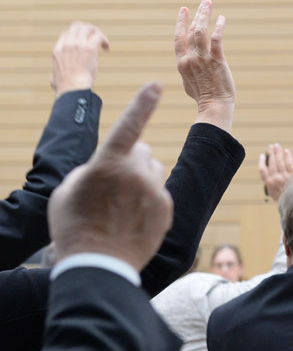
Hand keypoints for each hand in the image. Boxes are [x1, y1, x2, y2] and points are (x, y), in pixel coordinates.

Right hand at [48, 83, 172, 270]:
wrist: (100, 265)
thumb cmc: (74, 226)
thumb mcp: (68, 191)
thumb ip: (91, 169)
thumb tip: (110, 164)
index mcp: (108, 164)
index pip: (129, 126)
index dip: (142, 103)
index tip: (156, 85)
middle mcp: (136, 173)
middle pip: (141, 151)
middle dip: (130, 160)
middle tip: (111, 187)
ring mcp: (154, 191)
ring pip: (152, 171)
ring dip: (140, 179)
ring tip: (120, 206)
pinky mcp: (166, 207)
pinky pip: (158, 192)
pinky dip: (147, 200)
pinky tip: (131, 219)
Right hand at [50, 22, 108, 96]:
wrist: (72, 89)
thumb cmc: (65, 89)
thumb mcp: (53, 79)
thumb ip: (54, 76)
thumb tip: (54, 80)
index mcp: (58, 50)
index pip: (67, 33)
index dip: (77, 36)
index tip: (85, 45)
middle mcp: (67, 44)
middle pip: (77, 26)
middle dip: (88, 30)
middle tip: (96, 40)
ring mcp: (77, 44)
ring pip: (88, 28)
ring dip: (98, 33)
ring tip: (103, 43)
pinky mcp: (89, 48)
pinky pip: (98, 36)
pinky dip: (104, 40)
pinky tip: (107, 48)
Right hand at [175, 0, 235, 130]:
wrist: (214, 106)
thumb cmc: (204, 98)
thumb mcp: (189, 82)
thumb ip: (188, 69)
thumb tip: (188, 63)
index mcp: (181, 63)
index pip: (178, 38)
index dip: (180, 22)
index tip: (184, 10)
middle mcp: (190, 59)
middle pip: (191, 31)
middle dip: (198, 14)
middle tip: (205, 1)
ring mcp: (202, 59)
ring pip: (201, 32)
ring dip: (205, 15)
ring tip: (209, 3)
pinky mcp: (217, 61)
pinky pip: (216, 39)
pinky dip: (218, 27)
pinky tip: (222, 19)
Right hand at [258, 143, 292, 201]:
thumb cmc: (284, 200)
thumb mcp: (274, 194)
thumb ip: (272, 184)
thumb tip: (271, 173)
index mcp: (269, 184)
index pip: (262, 170)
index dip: (261, 162)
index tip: (262, 155)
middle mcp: (275, 179)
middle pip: (272, 163)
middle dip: (271, 153)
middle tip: (271, 146)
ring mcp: (284, 177)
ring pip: (280, 162)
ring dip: (278, 152)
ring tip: (277, 145)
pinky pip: (289, 164)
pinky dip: (288, 156)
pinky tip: (286, 151)